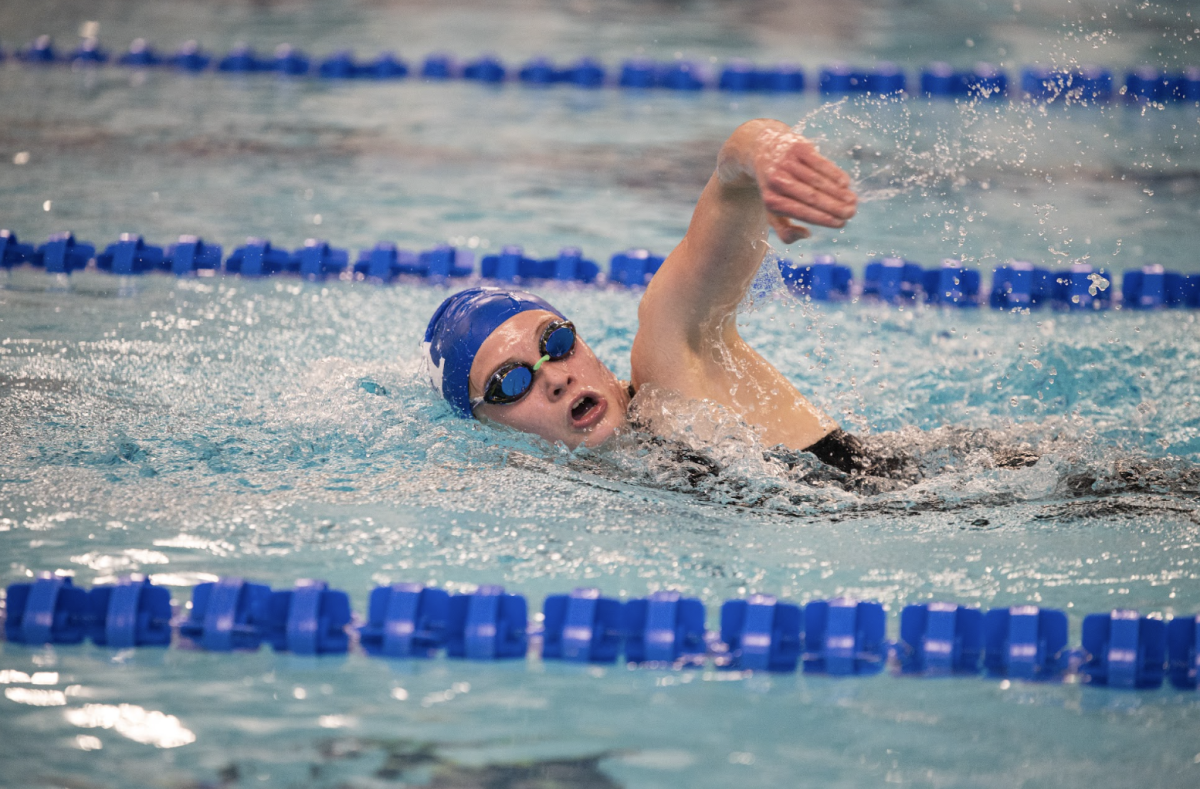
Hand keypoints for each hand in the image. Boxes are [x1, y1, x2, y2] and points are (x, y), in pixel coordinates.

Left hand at [753, 128, 856, 242]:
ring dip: (838, 192)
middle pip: (811, 197)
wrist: (764, 150)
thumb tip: (806, 234)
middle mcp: (777, 181)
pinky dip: (834, 174)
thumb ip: (785, 231)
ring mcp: (787, 162)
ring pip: (817, 181)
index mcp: (771, 200)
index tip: (841, 223)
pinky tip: (846, 183)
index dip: (823, 218)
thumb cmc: (775, 188)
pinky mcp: (798, 148)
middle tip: (852, 213)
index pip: (800, 212)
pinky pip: (820, 163)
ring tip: (853, 200)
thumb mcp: (773, 212)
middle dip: (834, 207)